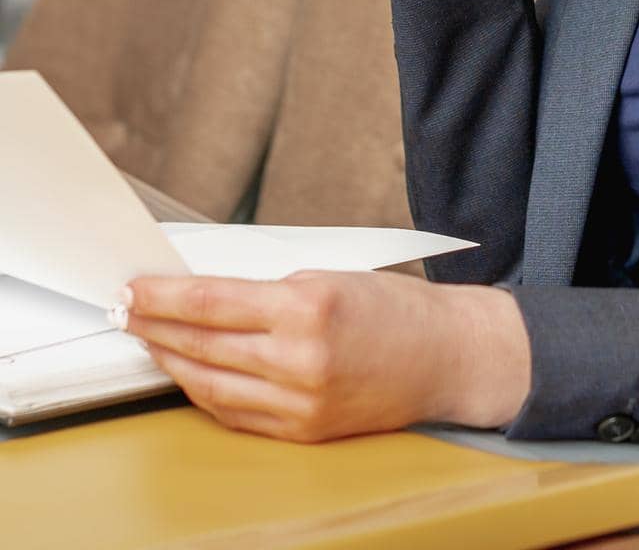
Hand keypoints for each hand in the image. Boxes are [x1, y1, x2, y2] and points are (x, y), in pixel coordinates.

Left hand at [119, 268, 531, 442]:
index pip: (211, 302)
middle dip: (155, 328)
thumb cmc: (394, 308)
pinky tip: (189, 374)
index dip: (162, 297)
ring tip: (148, 342)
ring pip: (211, 385)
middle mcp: (299, 360)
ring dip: (172, 362)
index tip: (132, 288)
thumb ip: (268, 289)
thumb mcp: (329, 276)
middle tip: (124, 312)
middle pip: (203, 345)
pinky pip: (236, 414)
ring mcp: (299, 402)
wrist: (445, 357)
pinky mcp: (302, 431)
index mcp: (307, 307)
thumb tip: (207, 296)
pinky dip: (205, 392)